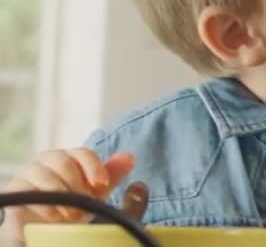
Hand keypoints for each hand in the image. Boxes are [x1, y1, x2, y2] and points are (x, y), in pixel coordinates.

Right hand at [0, 148, 133, 244]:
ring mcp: (29, 173)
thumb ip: (111, 175)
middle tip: (85, 204)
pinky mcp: (16, 190)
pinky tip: (57, 217)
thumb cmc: (71, 208)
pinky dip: (46, 205)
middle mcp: (47, 160)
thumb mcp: (95, 194)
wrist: (44, 232)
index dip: (94, 167)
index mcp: (69, 158)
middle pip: (63, 161)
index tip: (102, 184)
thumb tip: (129, 156)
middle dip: (77, 183)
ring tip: (72, 214)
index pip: (82, 153)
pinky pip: (29, 191)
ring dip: (62, 194)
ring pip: (45, 173)